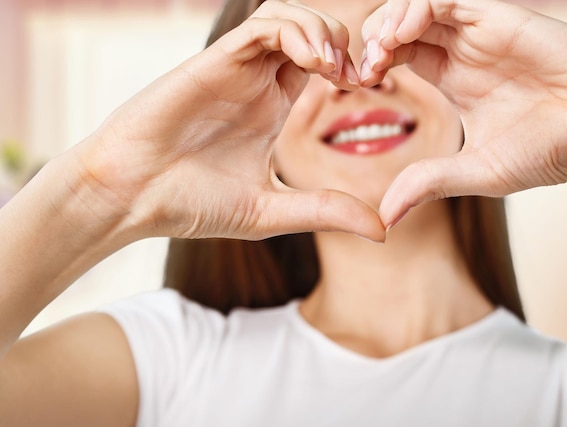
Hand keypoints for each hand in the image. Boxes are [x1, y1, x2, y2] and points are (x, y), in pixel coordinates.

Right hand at [75, 0, 383, 241]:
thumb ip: (326, 212)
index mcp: (273, 108)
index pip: (325, 67)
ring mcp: (237, 70)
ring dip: (324, 32)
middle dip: (348, 43)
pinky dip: (295, 32)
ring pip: (290, 18)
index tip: (377, 89)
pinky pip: (262, 25)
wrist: (133, 198)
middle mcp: (259, 83)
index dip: (357, 69)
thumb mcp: (272, 211)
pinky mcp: (215, 61)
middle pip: (314, 33)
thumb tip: (383, 229)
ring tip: (338, 69)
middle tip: (363, 76)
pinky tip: (315, 62)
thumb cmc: (192, 205)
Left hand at [361, 0, 566, 227]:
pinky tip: (403, 33)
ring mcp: (480, 32)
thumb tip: (386, 216)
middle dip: (373, 40)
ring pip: (419, 5)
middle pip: (401, 26)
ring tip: (379, 51)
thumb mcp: (476, 172)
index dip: (372, 63)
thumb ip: (429, 183)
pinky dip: (418, 7)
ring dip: (389, 21)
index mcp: (453, 81)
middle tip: (363, 68)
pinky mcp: (500, 16)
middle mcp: (463, 52)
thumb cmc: (551, 152)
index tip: (357, 85)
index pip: (398, 56)